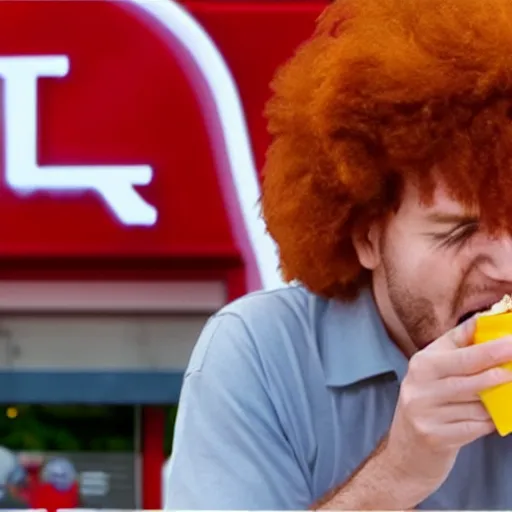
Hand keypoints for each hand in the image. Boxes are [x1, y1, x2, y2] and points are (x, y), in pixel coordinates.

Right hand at [383, 317, 511, 503]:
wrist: (405, 452)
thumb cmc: (428, 403)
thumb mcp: (433, 371)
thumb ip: (458, 346)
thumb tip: (484, 320)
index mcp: (421, 364)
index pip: (462, 352)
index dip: (491, 347)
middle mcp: (419, 385)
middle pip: (470, 375)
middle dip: (499, 369)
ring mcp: (425, 412)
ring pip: (478, 403)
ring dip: (496, 402)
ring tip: (500, 397)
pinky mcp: (434, 436)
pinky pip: (476, 426)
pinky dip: (489, 422)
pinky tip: (490, 419)